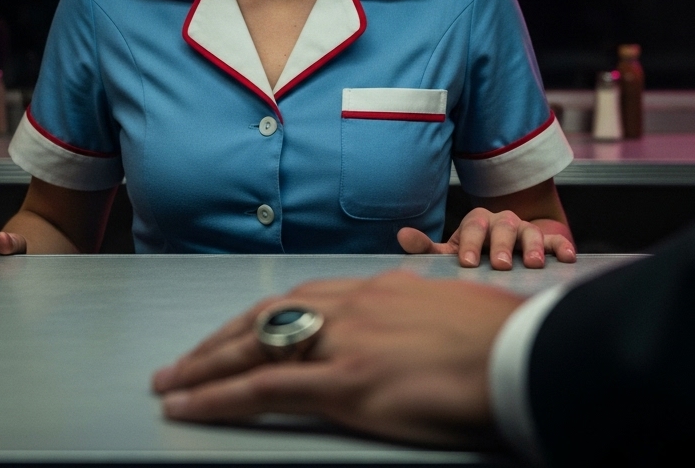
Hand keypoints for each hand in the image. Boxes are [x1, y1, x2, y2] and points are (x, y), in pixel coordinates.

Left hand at [152, 271, 523, 447]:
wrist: (523, 352)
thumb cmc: (499, 336)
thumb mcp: (446, 311)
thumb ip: (411, 316)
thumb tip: (400, 332)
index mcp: (375, 289)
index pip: (298, 299)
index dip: (257, 319)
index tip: (233, 334)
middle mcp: (352, 305)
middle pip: (264, 317)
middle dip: (217, 341)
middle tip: (182, 362)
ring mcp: (345, 342)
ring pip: (253, 348)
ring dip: (204, 367)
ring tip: (171, 383)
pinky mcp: (346, 383)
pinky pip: (264, 389)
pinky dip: (218, 397)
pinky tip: (188, 405)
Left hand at [399, 207, 575, 268]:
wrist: (507, 250)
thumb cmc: (474, 255)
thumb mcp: (450, 253)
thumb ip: (428, 248)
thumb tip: (401, 235)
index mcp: (477, 223)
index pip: (472, 227)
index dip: (470, 244)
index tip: (467, 263)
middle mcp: (502, 223)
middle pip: (503, 227)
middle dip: (502, 245)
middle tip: (500, 264)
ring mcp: (527, 230)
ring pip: (531, 231)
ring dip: (533, 246)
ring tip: (534, 264)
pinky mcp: (549, 240)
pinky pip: (557, 240)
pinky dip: (562, 247)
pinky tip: (568, 259)